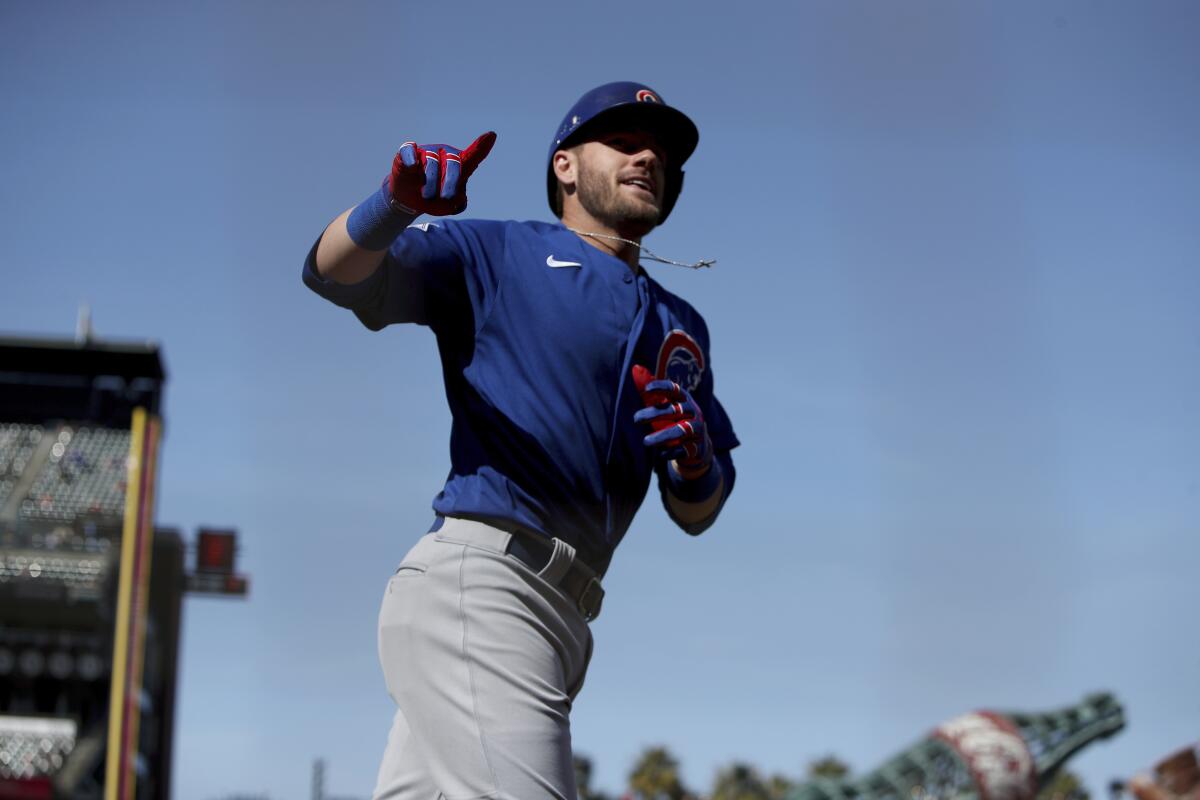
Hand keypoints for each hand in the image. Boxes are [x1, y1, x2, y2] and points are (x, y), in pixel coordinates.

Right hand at [388, 132, 495, 215]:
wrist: (409, 198)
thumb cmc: (434, 198)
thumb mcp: (448, 206)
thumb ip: (458, 203)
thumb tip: (459, 198)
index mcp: (460, 164)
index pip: (473, 155)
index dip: (482, 146)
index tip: (492, 135)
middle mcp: (445, 153)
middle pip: (453, 164)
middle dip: (450, 183)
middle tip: (446, 198)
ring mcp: (427, 151)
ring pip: (432, 163)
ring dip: (430, 183)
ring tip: (427, 196)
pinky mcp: (408, 152)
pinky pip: (409, 151)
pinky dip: (411, 158)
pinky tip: (413, 165)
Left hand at [631, 364, 712, 478]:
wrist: (698, 448)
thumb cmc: (676, 421)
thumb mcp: (666, 405)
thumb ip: (651, 392)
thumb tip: (635, 369)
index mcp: (684, 400)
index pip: (674, 389)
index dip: (661, 388)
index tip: (646, 390)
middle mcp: (693, 412)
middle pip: (674, 410)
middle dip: (654, 413)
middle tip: (635, 419)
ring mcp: (697, 430)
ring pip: (681, 431)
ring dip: (662, 436)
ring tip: (645, 441)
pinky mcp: (697, 448)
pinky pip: (684, 450)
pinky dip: (671, 452)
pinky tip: (660, 455)